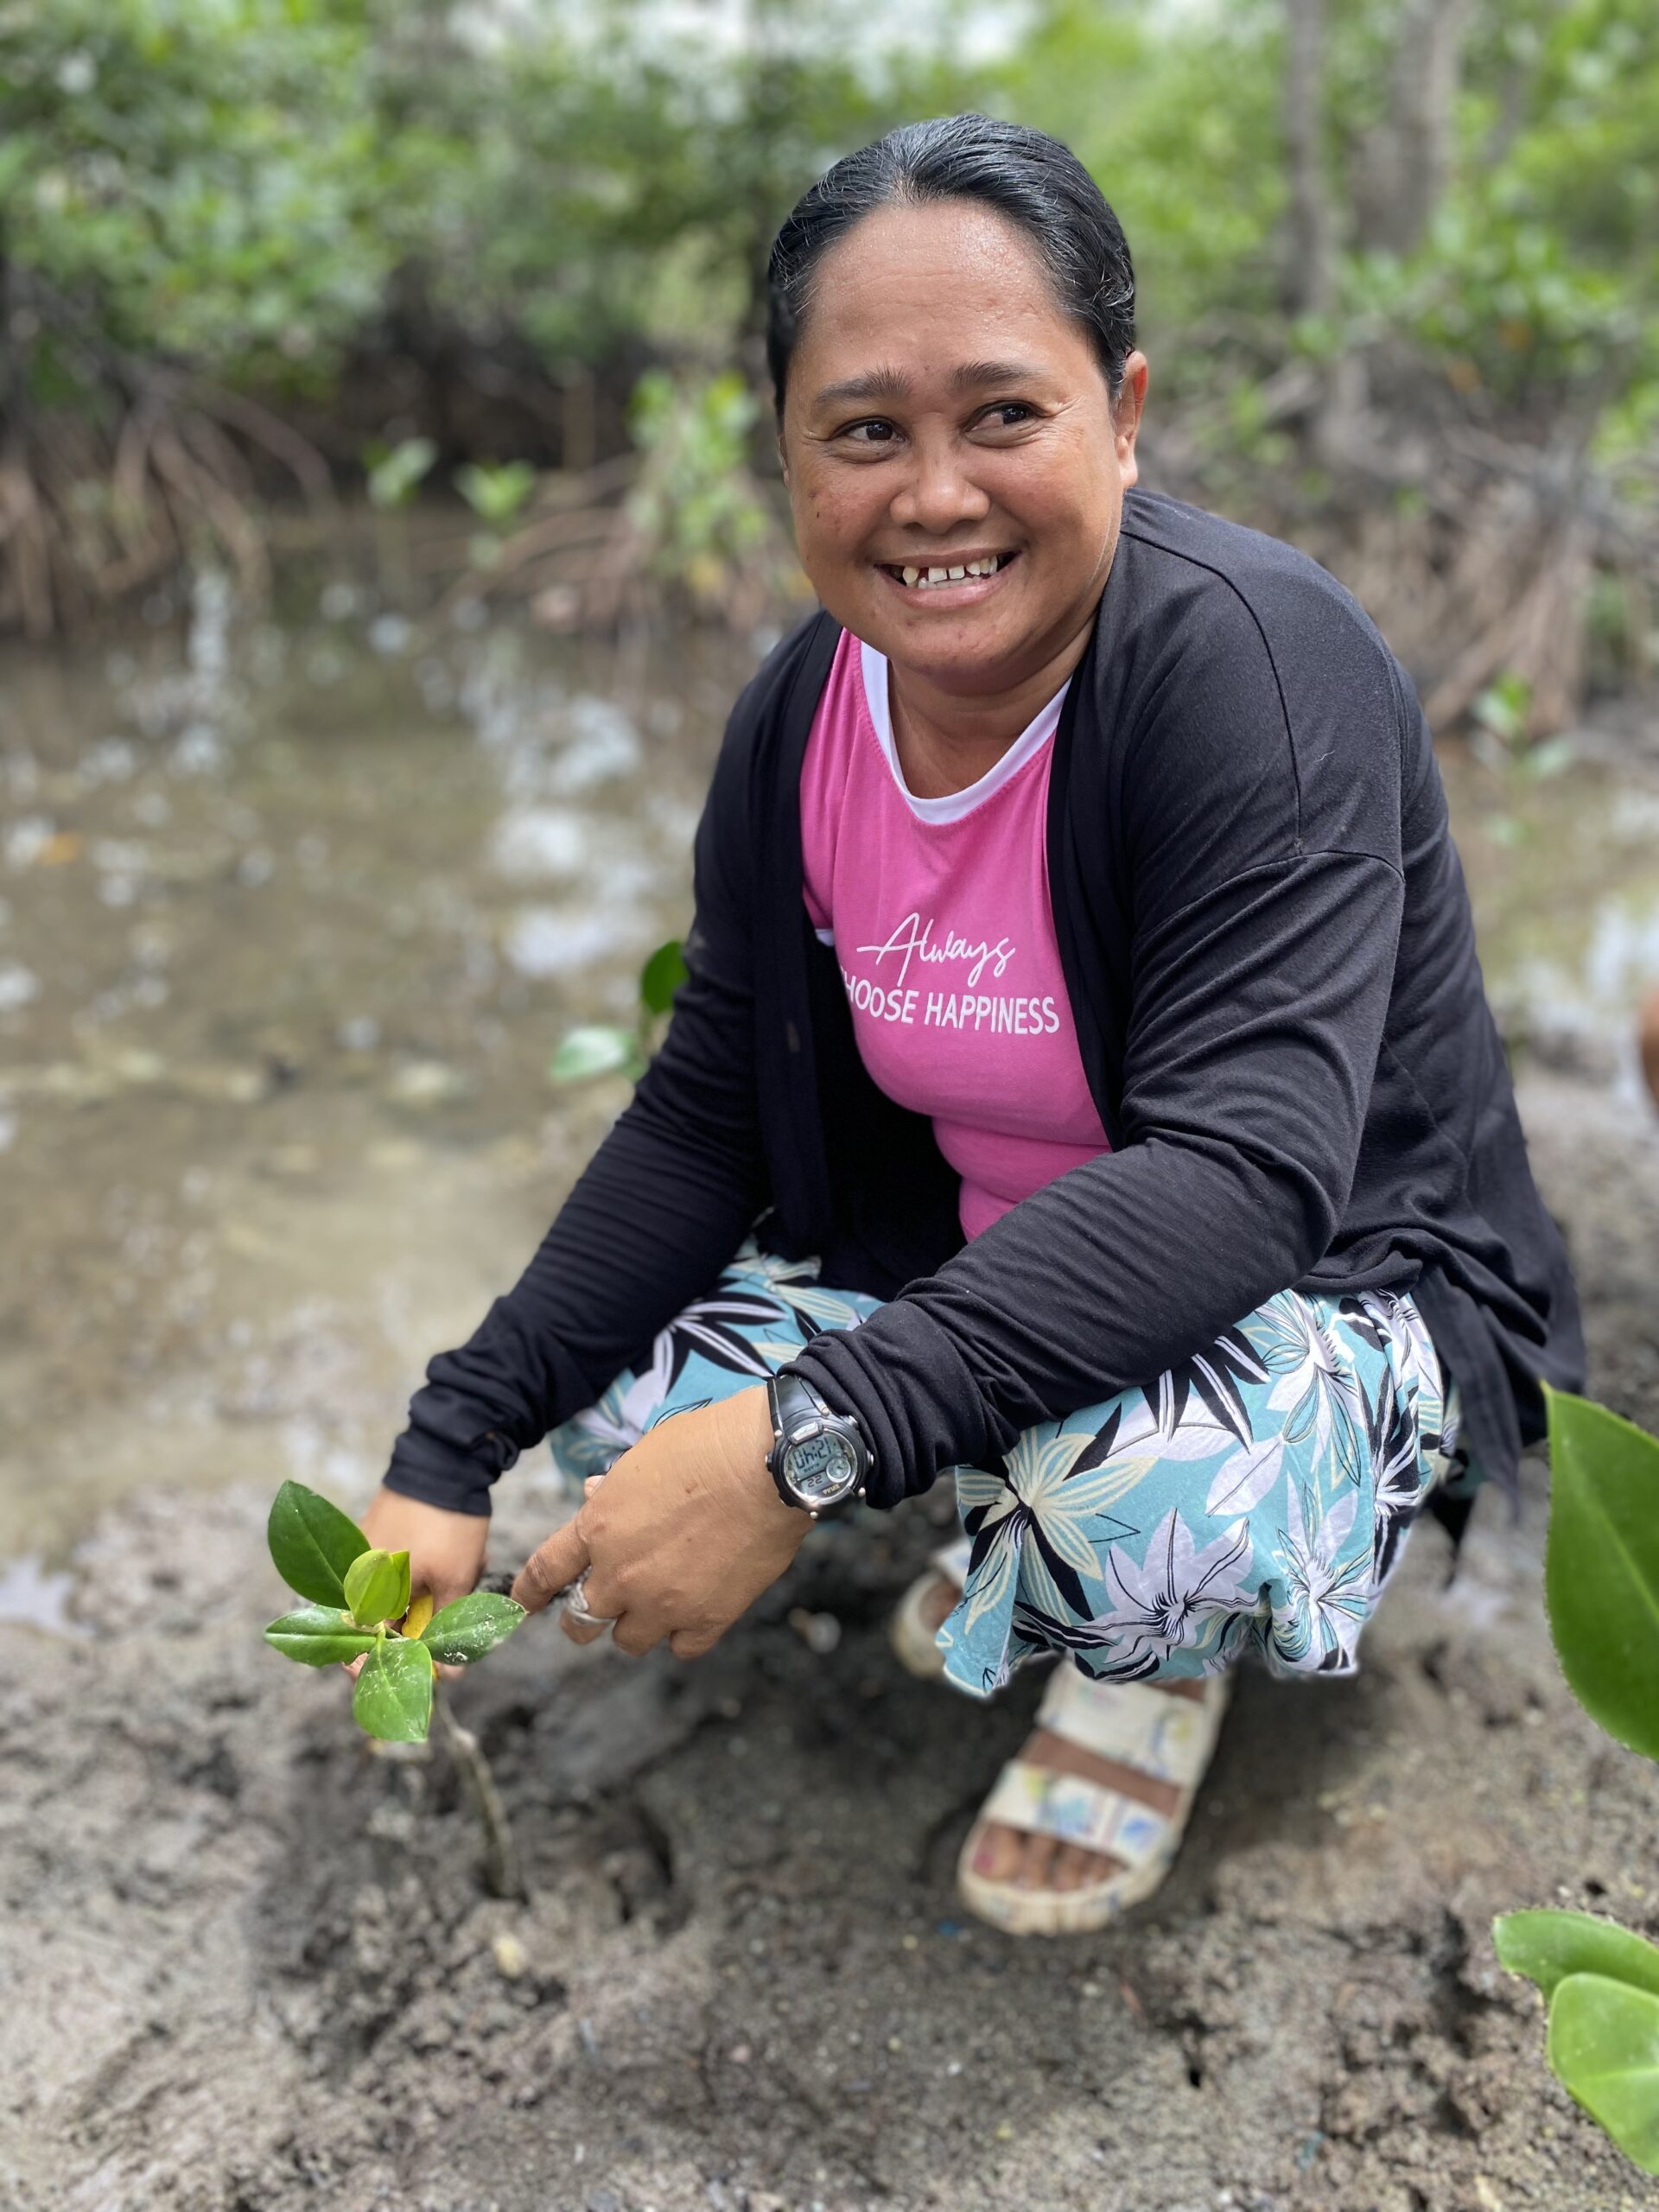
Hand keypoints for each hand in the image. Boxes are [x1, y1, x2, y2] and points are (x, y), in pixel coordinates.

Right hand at [346, 1487, 489, 1678]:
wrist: (444, 1461)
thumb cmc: (447, 1525)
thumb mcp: (456, 1580)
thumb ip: (446, 1630)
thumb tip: (448, 1675)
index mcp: (364, 1592)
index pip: (364, 1647)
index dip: (392, 1662)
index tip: (419, 1670)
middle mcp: (353, 1575)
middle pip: (383, 1621)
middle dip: (424, 1620)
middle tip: (459, 1603)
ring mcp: (363, 1553)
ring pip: (396, 1594)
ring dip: (430, 1593)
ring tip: (466, 1567)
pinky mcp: (376, 1535)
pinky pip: (397, 1569)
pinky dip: (425, 1571)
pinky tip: (457, 1556)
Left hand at [510, 1386, 806, 1659]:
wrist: (767, 1465)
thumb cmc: (706, 1446)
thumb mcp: (643, 1455)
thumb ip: (613, 1488)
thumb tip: (594, 1495)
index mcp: (598, 1529)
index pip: (545, 1572)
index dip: (527, 1594)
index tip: (519, 1607)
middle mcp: (622, 1575)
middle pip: (581, 1621)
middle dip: (583, 1617)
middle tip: (599, 1607)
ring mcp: (664, 1603)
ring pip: (628, 1641)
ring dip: (636, 1624)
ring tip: (657, 1604)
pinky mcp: (708, 1619)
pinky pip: (681, 1648)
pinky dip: (684, 1634)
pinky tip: (696, 1612)